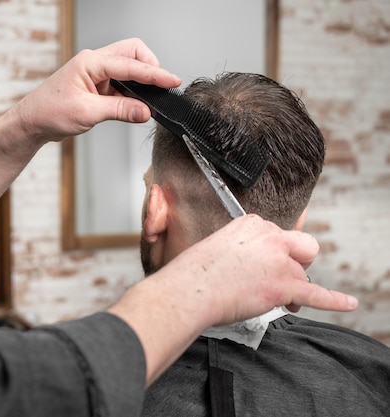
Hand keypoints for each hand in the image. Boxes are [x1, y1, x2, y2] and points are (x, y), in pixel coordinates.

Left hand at [6, 37, 180, 144]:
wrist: (31, 123)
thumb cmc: (49, 112)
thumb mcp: (87, 113)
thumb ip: (119, 110)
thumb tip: (145, 111)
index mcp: (90, 63)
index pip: (130, 64)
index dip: (154, 74)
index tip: (171, 81)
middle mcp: (94, 63)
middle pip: (132, 53)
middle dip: (150, 67)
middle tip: (162, 86)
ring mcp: (95, 74)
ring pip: (128, 68)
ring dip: (141, 82)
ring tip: (152, 100)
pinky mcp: (96, 87)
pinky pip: (121, 84)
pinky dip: (132, 94)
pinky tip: (137, 106)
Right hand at [108, 214, 356, 384]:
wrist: (190, 289)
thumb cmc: (195, 273)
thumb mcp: (216, 245)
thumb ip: (240, 248)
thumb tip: (251, 267)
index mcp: (252, 223)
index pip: (278, 235)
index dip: (273, 253)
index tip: (262, 263)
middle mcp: (270, 237)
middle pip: (303, 249)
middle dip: (296, 263)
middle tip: (277, 277)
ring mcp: (280, 261)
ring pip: (302, 276)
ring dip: (290, 288)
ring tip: (268, 298)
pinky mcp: (285, 286)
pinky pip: (318, 294)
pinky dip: (335, 301)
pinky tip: (348, 303)